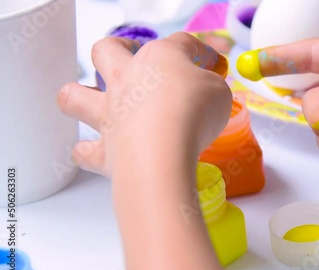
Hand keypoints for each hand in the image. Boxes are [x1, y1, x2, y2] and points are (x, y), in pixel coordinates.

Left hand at [57, 32, 231, 176]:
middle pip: (107, 50)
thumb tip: (205, 89)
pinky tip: (98, 151)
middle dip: (117, 50)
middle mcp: (126, 80)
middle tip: (132, 60)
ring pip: (74, 94)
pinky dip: (88, 151)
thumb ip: (210, 86)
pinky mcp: (103, 149)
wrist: (163, 153)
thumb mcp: (219, 92)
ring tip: (94, 103)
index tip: (213, 65)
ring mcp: (109, 113)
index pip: (181, 43)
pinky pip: (85, 150)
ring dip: (81, 96)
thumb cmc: (194, 115)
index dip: (200, 51)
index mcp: (159, 58)